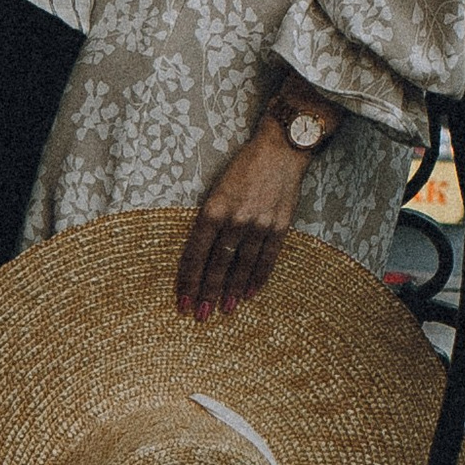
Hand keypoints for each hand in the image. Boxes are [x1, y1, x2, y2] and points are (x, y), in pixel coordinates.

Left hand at [177, 125, 309, 321]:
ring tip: (226, 309)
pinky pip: (268, 257)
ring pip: (242, 264)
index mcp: (214, 208)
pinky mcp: (281, 224)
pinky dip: (259, 277)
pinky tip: (251, 293)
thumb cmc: (244, 167)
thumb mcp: (217, 188)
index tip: (182, 300)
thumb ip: (210, 219)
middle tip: (201, 315)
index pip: (196, 252)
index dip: (189, 279)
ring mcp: (260, 223)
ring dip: (233, 290)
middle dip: (208, 291)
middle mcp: (236, 218)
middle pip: (218, 263)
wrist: (281, 149)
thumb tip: (200, 255)